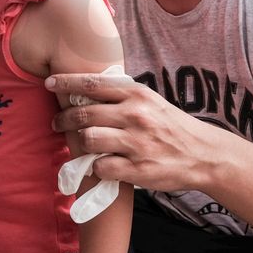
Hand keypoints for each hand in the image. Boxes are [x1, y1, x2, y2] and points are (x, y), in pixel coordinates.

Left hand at [47, 73, 213, 191]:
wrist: (203, 154)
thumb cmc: (170, 126)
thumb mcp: (150, 101)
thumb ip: (121, 95)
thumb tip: (84, 88)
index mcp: (136, 94)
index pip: (92, 84)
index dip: (66, 83)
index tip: (49, 83)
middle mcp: (135, 115)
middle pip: (84, 114)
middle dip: (63, 119)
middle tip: (56, 123)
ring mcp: (136, 143)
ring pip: (88, 140)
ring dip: (79, 144)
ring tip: (78, 146)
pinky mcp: (138, 169)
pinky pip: (101, 167)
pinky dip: (95, 167)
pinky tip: (100, 164)